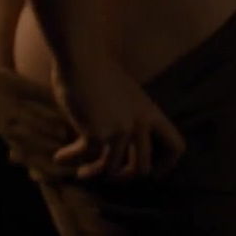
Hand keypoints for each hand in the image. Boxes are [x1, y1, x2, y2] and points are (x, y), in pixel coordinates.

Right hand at [50, 53, 186, 181]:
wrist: (84, 58)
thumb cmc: (100, 72)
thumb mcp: (128, 96)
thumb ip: (130, 117)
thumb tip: (123, 143)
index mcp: (151, 114)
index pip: (176, 146)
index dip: (166, 165)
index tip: (154, 174)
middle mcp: (140, 125)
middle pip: (143, 168)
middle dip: (124, 177)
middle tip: (111, 175)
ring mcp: (120, 131)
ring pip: (111, 170)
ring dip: (93, 172)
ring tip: (82, 172)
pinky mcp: (97, 135)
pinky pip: (85, 159)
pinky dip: (70, 158)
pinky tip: (59, 157)